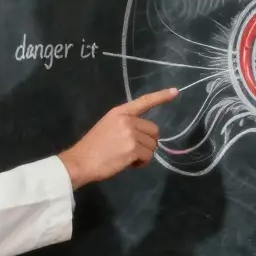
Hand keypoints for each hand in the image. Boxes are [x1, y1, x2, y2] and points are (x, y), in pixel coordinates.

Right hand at [57, 88, 178, 189]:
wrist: (81, 162)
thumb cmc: (92, 147)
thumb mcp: (107, 126)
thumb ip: (125, 125)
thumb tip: (143, 134)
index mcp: (119, 112)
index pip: (144, 101)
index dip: (161, 96)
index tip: (175, 91)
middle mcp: (127, 120)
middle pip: (154, 130)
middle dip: (147, 142)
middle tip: (132, 149)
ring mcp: (131, 134)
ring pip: (152, 146)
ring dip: (144, 154)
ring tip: (127, 157)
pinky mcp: (133, 149)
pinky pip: (148, 157)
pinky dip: (141, 163)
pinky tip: (129, 164)